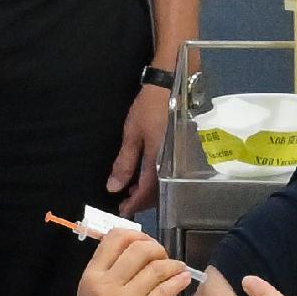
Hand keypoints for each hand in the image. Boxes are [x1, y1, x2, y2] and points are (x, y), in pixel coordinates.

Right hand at [51, 225, 196, 295]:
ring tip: (180, 269)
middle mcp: (105, 284)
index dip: (137, 235)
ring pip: (156, 269)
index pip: (116, 237)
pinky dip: (178, 282)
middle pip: (140, 248)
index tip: (147, 244)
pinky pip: (164, 292)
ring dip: (173, 264)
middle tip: (165, 259)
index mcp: (91, 275)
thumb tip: (131, 251)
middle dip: (158, 249)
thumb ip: (107, 274)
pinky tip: (183, 281)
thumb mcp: (88, 295)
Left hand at [103, 77, 172, 207]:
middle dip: (141, 200)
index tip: (122, 211)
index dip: (133, 204)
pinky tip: (145, 174)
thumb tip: (113, 188)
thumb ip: (125, 163)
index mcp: (159, 163)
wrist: (174, 84)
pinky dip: (156, 179)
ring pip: (164, 184)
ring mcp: (180, 159)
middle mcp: (173, 165)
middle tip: (124, 200)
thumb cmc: (150, 107)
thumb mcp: (132, 134)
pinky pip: (169, 173)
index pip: (146, 192)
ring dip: (148, 190)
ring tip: (132, 187)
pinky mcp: (183, 152)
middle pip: (158, 193)